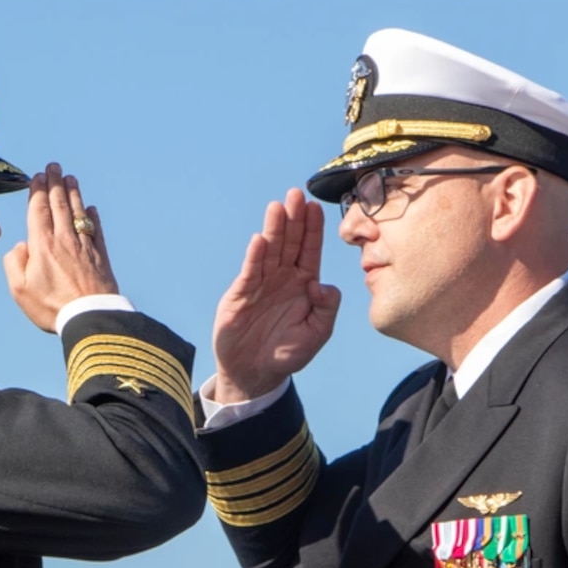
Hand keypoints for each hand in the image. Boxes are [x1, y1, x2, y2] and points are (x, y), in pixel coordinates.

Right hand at [4, 163, 118, 332]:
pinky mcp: (100, 256)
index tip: (38, 175)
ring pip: (78, 212)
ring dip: (74, 193)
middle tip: (54, 166)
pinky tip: (92, 209)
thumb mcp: (19, 289)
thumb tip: (21, 246)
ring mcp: (84, 245)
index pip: (38, 209)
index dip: (37, 190)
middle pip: (59, 203)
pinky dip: (92, 217)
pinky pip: (96, 230)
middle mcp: (64, 239)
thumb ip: (14, 263)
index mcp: (42, 244)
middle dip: (55, 182)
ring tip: (70, 179)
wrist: (90, 317)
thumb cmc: (52, 307)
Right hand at [210, 189, 340, 402]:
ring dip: (274, 229)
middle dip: (293, 219)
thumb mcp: (317, 333)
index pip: (309, 251)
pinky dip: (255, 256)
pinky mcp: (241, 294)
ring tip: (277, 207)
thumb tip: (322, 284)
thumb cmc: (288, 353)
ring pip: (270, 251)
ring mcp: (261, 283)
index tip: (315, 207)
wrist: (255, 372)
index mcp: (304, 284)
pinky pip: (250, 272)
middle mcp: (283, 278)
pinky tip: (260, 240)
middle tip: (296, 195)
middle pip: (289, 243)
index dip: (312, 229)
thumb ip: (326, 309)